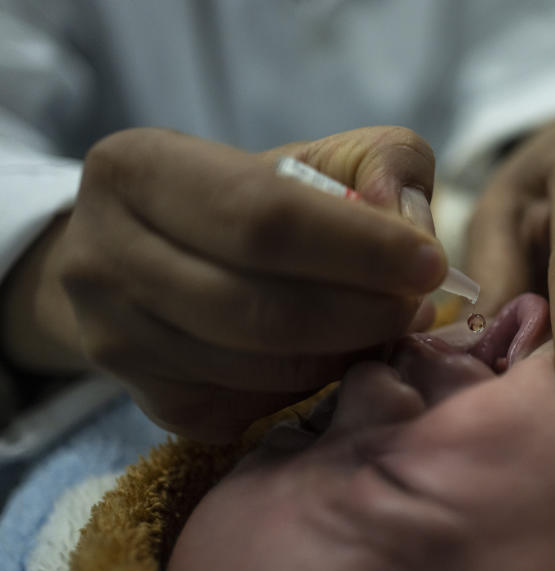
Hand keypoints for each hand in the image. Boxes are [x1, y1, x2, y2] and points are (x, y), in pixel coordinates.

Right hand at [3, 126, 445, 441]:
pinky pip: (251, 407)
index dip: (359, 248)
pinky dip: (310, 387)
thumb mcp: (316, 156)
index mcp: (138, 171)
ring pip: (258, 368)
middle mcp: (103, 259)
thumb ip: (380, 164)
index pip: (264, 218)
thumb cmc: (254, 200)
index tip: (429, 263)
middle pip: (259, 308)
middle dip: (361, 313)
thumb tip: (409, 225)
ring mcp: (116, 341)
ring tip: (386, 327)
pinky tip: (336, 355)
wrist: (159, 256)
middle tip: (418, 309)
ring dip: (344, 355)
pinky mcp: (148, 402)